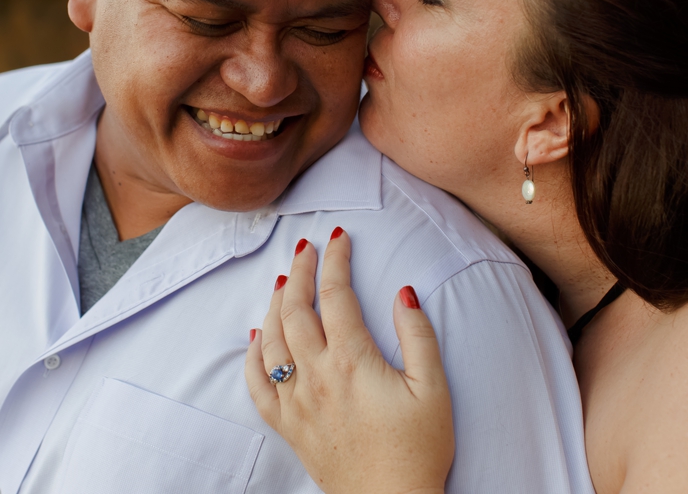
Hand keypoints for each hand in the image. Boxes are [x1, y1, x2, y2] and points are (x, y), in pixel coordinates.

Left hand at [245, 228, 454, 493]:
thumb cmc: (418, 449)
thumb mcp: (434, 389)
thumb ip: (419, 335)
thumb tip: (403, 293)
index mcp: (352, 360)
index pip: (336, 294)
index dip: (336, 259)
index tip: (339, 238)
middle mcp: (316, 375)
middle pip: (296, 308)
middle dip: (299, 270)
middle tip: (306, 247)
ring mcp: (296, 401)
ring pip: (271, 339)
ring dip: (275, 303)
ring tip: (284, 280)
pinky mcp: (287, 426)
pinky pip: (257, 384)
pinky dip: (252, 354)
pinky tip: (256, 336)